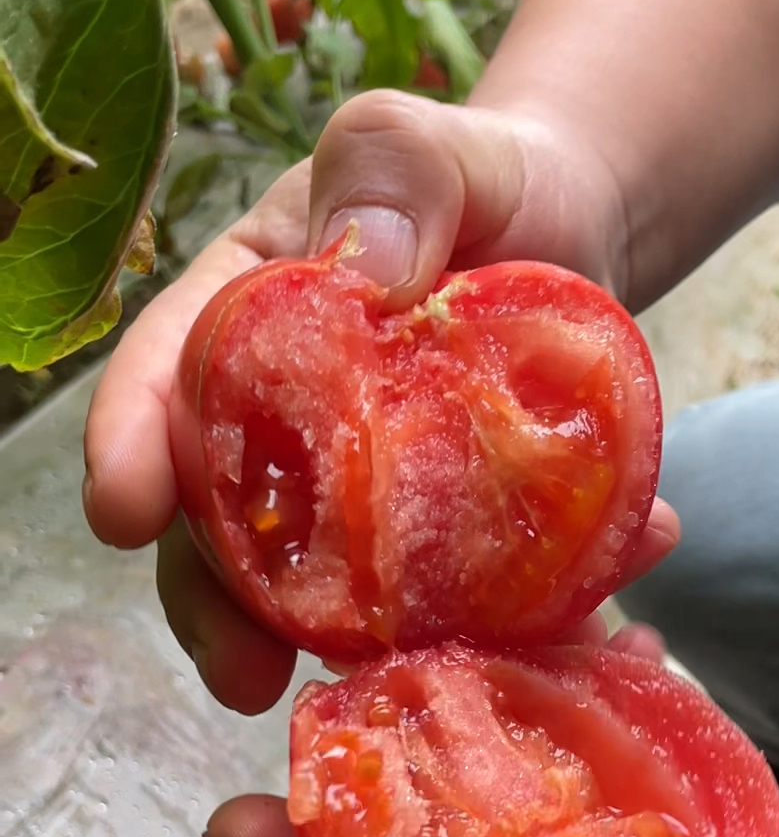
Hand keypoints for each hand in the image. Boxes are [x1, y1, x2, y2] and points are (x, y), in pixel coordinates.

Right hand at [83, 90, 675, 714]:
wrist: (585, 232)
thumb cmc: (485, 181)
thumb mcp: (433, 144)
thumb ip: (391, 168)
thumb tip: (370, 273)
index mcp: (249, 321)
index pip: (172, 379)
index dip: (136, 447)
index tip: (122, 512)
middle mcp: (292, 429)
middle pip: (231, 528)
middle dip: (226, 608)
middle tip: (244, 674)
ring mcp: (376, 504)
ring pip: (343, 599)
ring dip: (370, 657)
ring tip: (401, 693)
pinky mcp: (463, 548)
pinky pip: (483, 606)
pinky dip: (533, 628)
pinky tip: (599, 622)